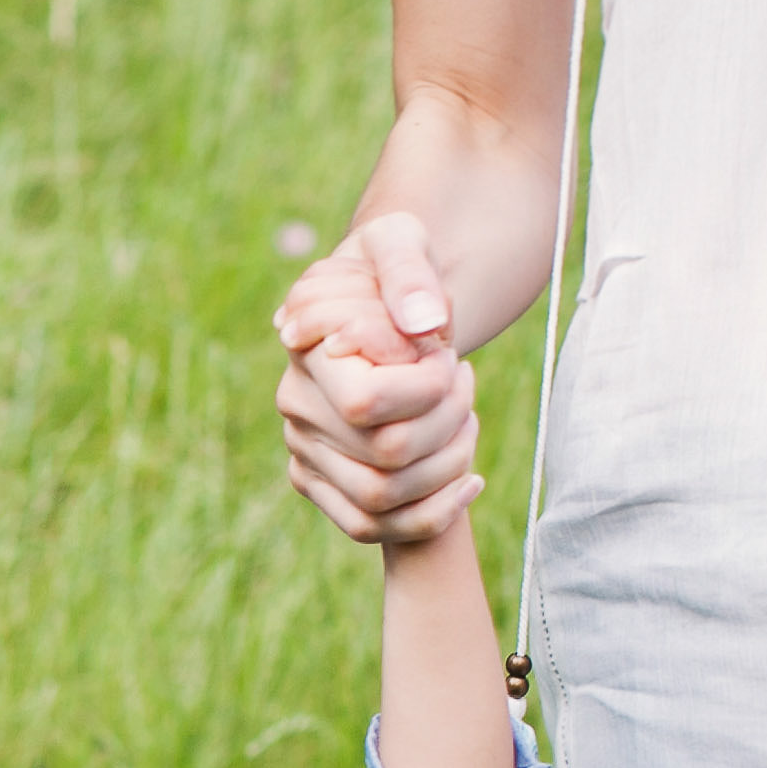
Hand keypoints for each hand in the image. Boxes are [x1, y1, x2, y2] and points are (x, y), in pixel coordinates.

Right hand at [274, 214, 484, 543]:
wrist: (386, 306)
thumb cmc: (396, 269)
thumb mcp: (402, 240)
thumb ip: (409, 272)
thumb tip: (425, 324)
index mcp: (305, 349)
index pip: (367, 403)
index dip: (426, 388)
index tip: (445, 354)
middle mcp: (295, 407)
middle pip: (386, 455)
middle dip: (449, 421)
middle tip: (464, 381)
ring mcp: (305, 451)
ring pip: (382, 498)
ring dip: (448, 465)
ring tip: (466, 418)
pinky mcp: (320, 484)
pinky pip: (371, 527)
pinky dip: (433, 515)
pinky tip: (471, 480)